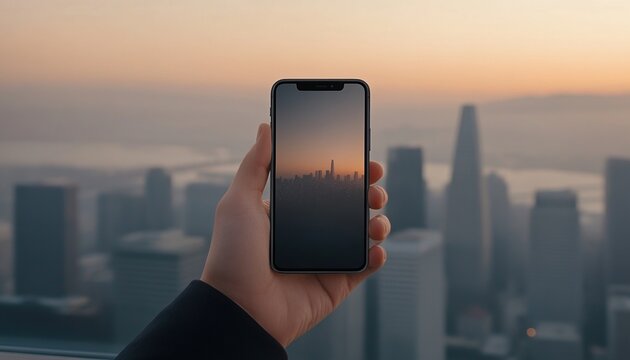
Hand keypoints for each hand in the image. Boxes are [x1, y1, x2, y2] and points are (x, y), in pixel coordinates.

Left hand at [201, 123, 390, 346]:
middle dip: (369, 192)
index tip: (361, 156)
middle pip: (350, 206)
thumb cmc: (232, 255)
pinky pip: (365, 267)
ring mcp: (325, 258)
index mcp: (289, 213)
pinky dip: (377, 256)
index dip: (345, 170)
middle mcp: (309, 234)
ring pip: (363, 234)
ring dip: (379, 222)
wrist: (240, 308)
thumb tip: (265, 127)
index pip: (324, 185)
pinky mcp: (336, 283)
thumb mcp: (238, 202)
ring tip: (377, 219)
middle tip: (375, 186)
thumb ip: (255, 164)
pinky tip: (376, 248)